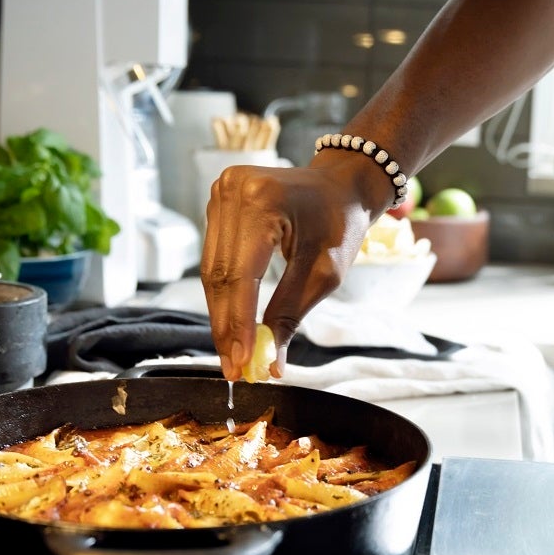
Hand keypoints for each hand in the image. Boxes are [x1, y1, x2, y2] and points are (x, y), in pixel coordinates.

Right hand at [201, 156, 387, 380]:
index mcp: (264, 201)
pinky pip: (215, 258)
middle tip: (235, 369)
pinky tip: (230, 323)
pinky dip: (223, 293)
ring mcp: (221, 193)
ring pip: (211, 270)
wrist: (342, 185)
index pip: (240, 275)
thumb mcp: (324, 272)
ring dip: (221, 315)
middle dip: (226, 327)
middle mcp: (234, 191)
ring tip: (232, 355)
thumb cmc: (340, 223)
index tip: (242, 364)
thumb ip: (290, 314)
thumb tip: (269, 364)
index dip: (238, 324)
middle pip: (218, 275)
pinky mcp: (218, 202)